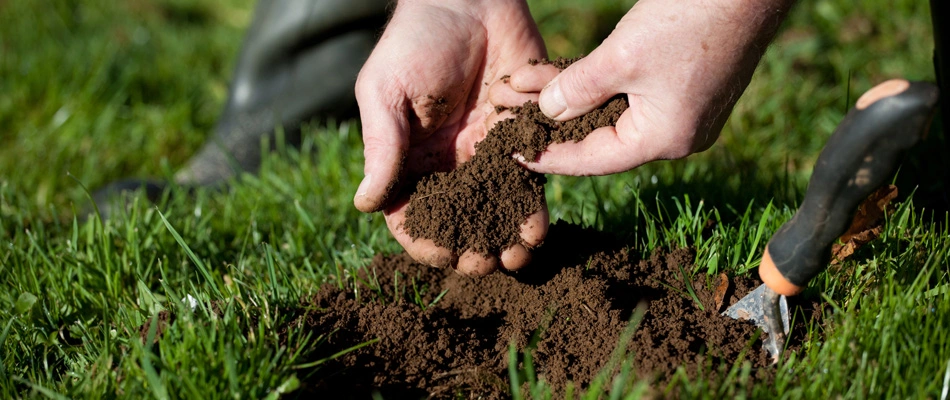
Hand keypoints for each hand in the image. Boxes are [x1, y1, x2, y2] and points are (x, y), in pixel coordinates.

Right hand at [353, 0, 548, 274]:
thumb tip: (364, 205)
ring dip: (505, 238)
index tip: (442, 254)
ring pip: (496, 209)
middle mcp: (446, 163)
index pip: (411, 214)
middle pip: (458, 221)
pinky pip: (528, 180)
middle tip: (485, 264)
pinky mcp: (520, 136)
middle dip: (470, 249)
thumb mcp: (386, 92)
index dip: (424, 240)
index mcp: (407, 158)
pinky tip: (538, 226)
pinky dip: (532, 207)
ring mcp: (484, 152)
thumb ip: (381, 147)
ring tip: (518, 256)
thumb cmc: (416, 41)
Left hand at [489, 0, 793, 174]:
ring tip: (532, 92)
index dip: (550, 155)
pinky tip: (569, 78)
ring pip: (615, 115)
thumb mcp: (620, 57)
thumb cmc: (690, 19)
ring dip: (575, 101)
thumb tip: (547, 112)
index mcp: (665, 139)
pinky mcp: (688, 86)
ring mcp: (686, 111)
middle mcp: (678, 135)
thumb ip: (577, 89)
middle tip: (514, 120)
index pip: (593, 160)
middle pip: (603, 139)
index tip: (513, 153)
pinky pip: (633, 97)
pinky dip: (600, 88)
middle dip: (557, 124)